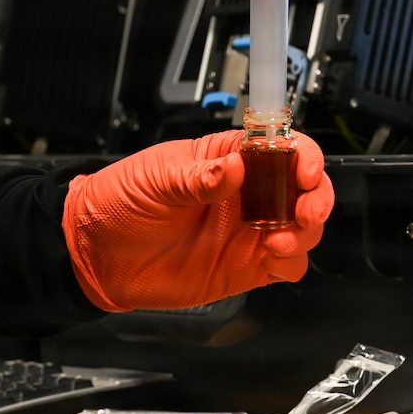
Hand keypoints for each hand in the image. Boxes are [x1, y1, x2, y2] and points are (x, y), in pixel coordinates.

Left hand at [62, 130, 333, 311]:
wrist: (95, 254)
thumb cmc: (120, 203)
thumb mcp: (155, 178)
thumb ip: (198, 176)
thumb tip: (236, 167)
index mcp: (232, 159)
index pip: (284, 147)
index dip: (305, 155)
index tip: (304, 171)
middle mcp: (250, 194)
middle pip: (306, 188)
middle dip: (317, 198)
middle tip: (305, 212)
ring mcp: (252, 231)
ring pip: (305, 227)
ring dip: (306, 232)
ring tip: (279, 241)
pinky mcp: (248, 266)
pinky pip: (288, 264)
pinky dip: (293, 261)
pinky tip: (274, 258)